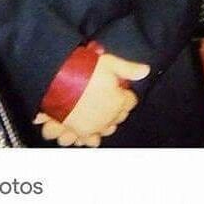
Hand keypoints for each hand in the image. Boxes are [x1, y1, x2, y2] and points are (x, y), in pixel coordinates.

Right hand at [33, 53, 149, 145]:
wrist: (57, 81)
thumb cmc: (83, 71)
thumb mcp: (109, 63)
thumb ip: (128, 69)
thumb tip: (145, 71)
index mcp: (118, 102)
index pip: (130, 101)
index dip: (126, 93)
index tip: (122, 88)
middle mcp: (108, 118)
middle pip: (120, 116)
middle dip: (118, 107)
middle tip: (111, 97)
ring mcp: (93, 126)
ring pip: (106, 130)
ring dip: (105, 122)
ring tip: (100, 113)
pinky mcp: (78, 131)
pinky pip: (90, 139)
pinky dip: (90, 135)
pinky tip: (88, 128)